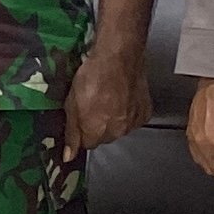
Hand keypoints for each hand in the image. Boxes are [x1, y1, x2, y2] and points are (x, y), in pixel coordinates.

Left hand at [66, 44, 151, 160]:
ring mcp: (133, 123)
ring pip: (119, 129)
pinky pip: (133, 120)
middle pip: (104, 138)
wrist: (119, 57)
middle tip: (94, 105)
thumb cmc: (93, 76)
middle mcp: (117, 132)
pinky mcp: (145, 113)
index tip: (80, 118)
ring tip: (109, 99)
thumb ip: (71, 133)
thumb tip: (69, 156)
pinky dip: (128, 113)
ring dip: (114, 120)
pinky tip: (122, 98)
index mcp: (96, 131)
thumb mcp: (71, 103)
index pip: (86, 144)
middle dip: (97, 126)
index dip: (82, 131)